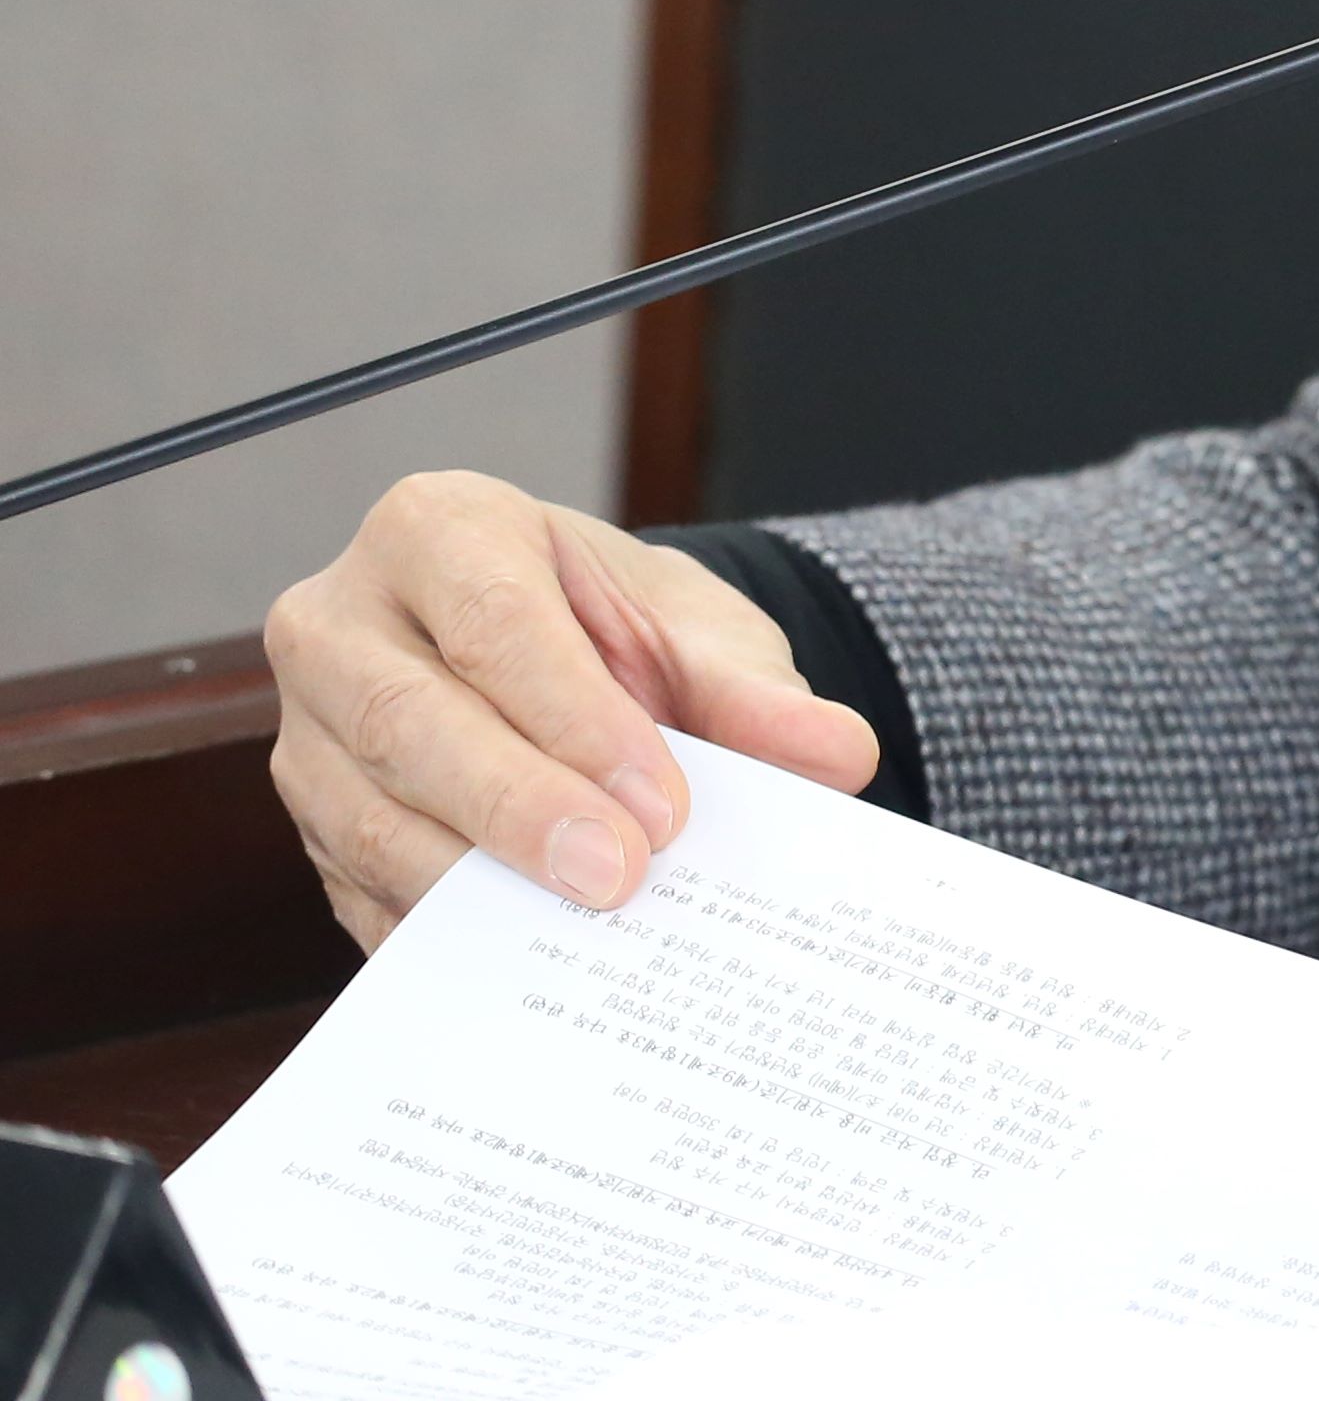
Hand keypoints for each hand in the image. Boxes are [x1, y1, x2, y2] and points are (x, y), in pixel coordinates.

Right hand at [262, 470, 881, 946]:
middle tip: (620, 878)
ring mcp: (306, 731)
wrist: (565, 655)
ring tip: (579, 929)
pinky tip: (521, 964)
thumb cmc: (616, 626)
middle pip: (408, 722)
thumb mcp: (696, 632)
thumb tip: (839, 755)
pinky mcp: (308, 827)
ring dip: (475, 882)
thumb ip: (757, 690)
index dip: (575, 720)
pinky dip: (440, 935)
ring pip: (368, 816)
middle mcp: (341, 622)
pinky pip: (358, 891)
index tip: (660, 807)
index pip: (495, 624)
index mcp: (438, 528)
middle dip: (520, 808)